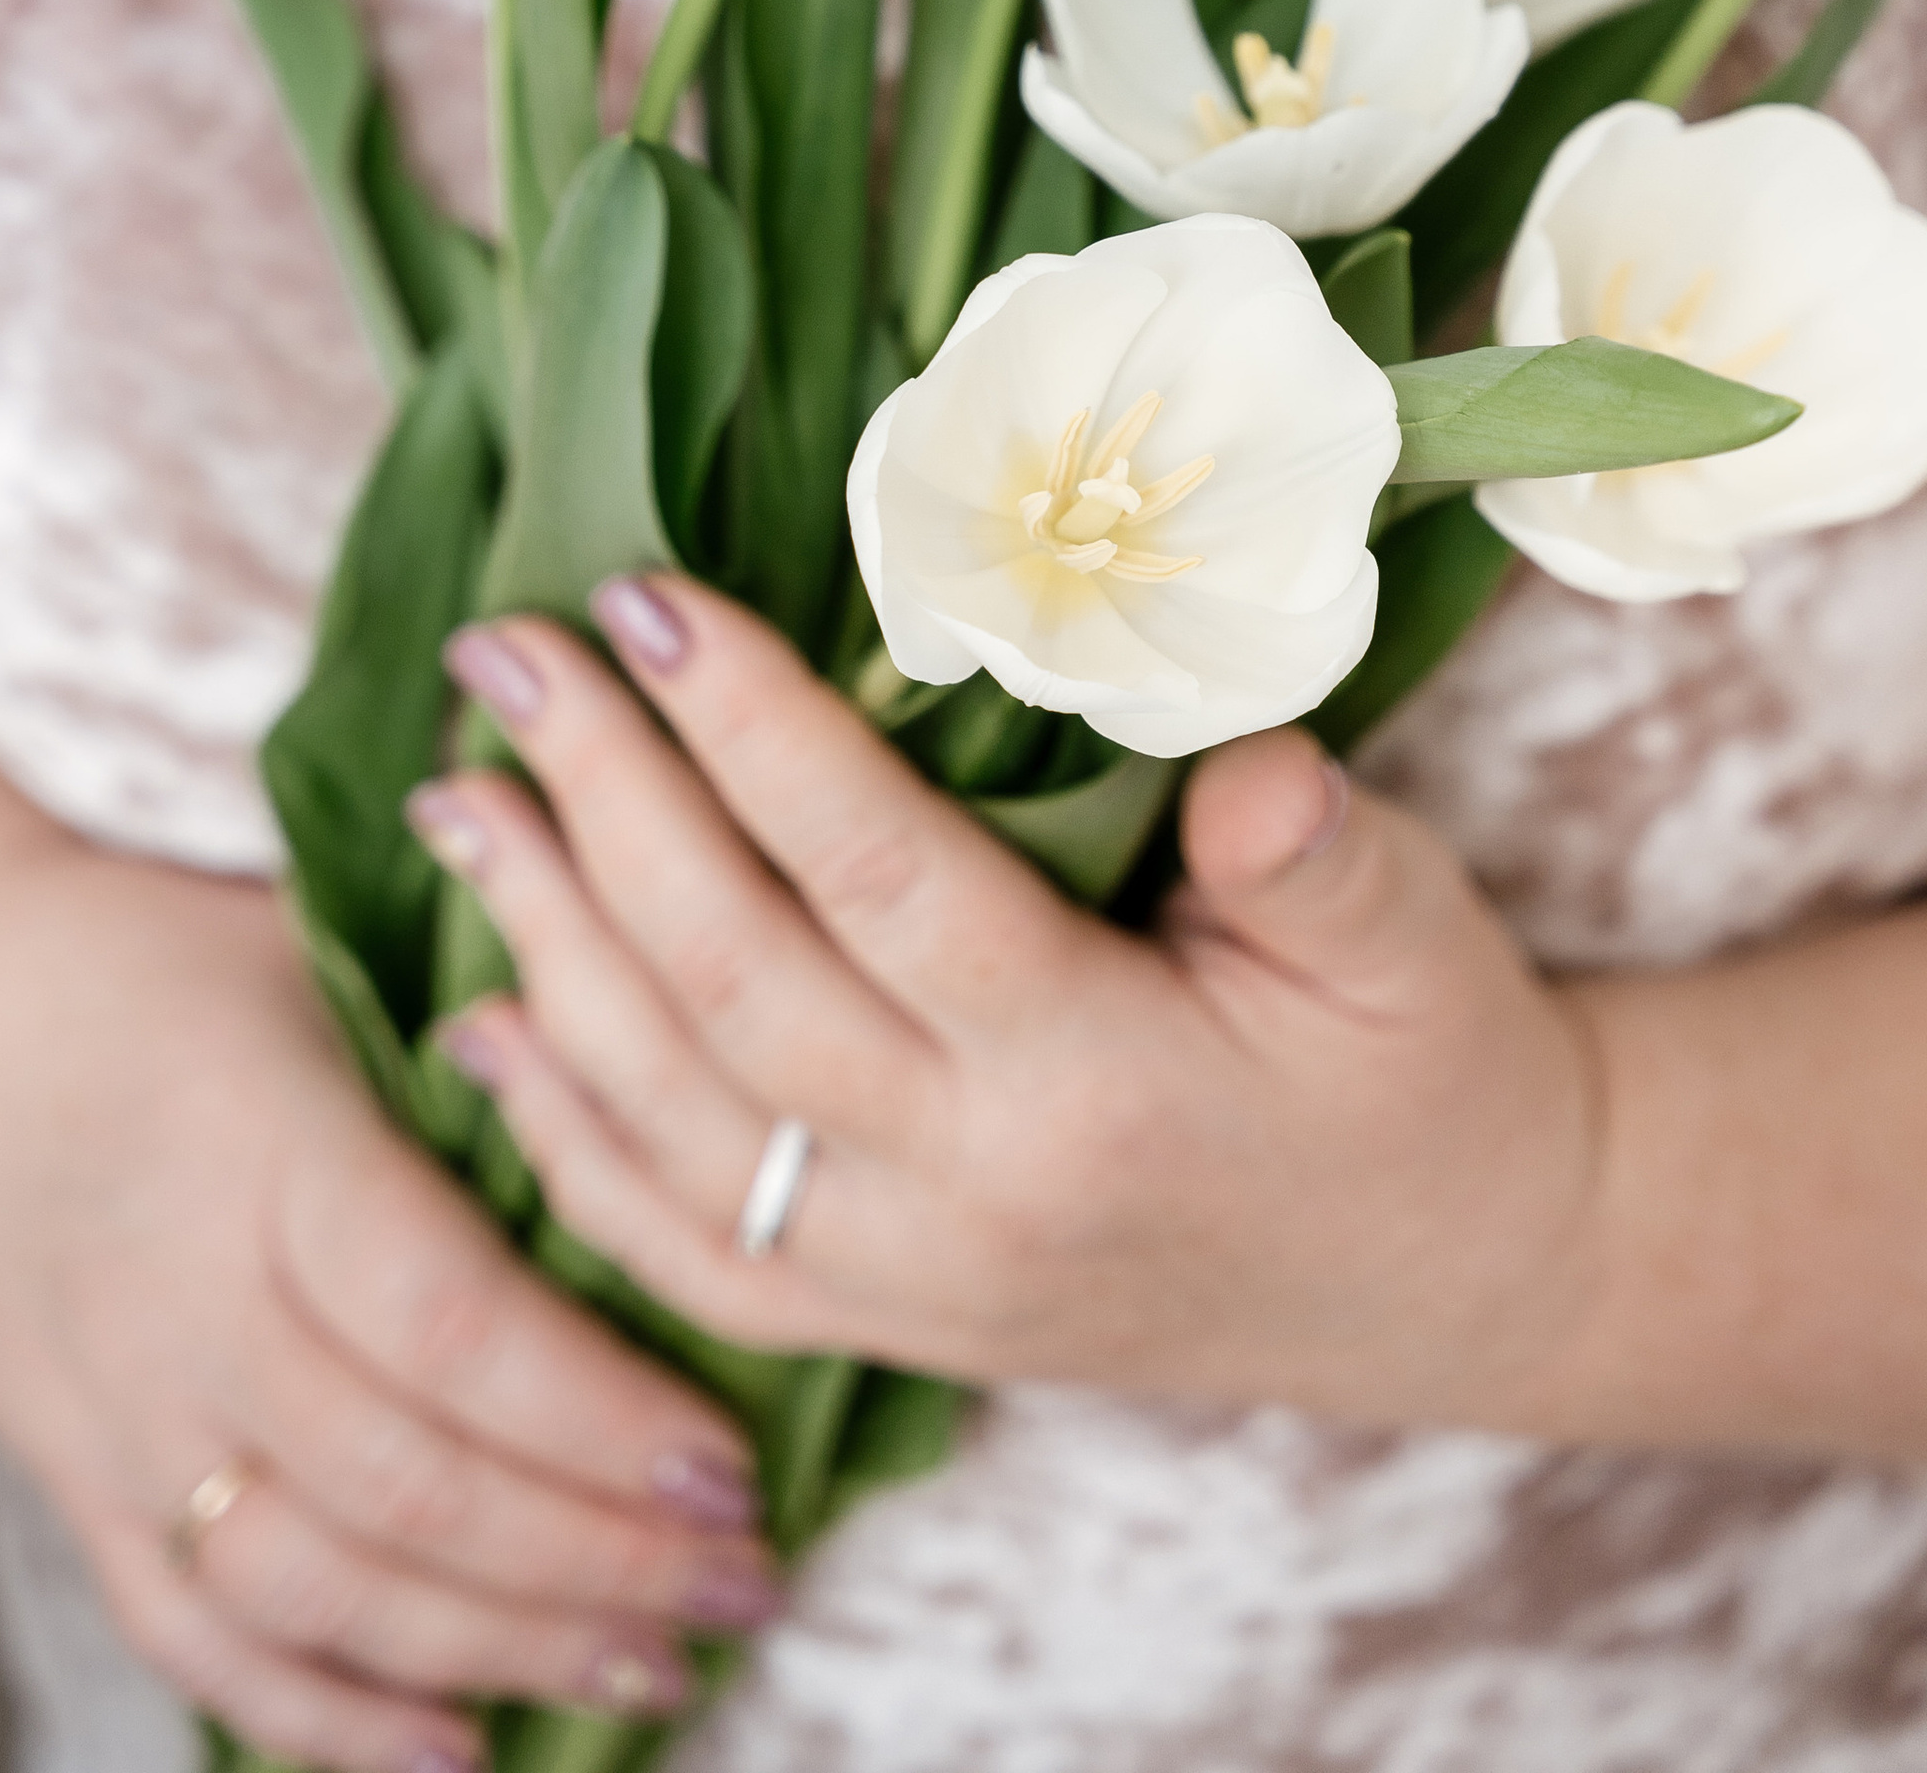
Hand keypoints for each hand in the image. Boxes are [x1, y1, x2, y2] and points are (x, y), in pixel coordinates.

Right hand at [0, 838, 784, 1769]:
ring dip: (502, 1651)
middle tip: (744, 1582)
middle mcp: (185, 1297)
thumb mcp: (314, 934)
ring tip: (657, 1668)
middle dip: (594, 1560)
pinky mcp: (79, 1488)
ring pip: (320, 1586)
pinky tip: (458, 1746)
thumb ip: (479, 995)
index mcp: (265, 1144)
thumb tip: (683, 1015)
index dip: (593, 1414)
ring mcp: (122, 1412)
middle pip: (405, 1481)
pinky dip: (328, 1719)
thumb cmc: (155, 968)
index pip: (446, 1320)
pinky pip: (200, 1639)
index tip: (726, 1465)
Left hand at [411, 579, 1605, 1429]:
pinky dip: (564, 1143)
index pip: (879, 884)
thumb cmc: (1433, 1067)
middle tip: (503, 653)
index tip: (642, 597)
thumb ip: (1320, 851)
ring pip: (672, 1126)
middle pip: (731, 991)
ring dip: (544, 951)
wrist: (1467, 1282)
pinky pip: (686, 1253)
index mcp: (1104, 1083)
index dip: (749, 734)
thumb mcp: (1421, 939)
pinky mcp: (894, 1328)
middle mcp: (978, 1202)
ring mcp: (918, 1287)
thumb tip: (1238, 750)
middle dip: (598, 807)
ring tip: (460, 793)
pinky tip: (484, 1026)